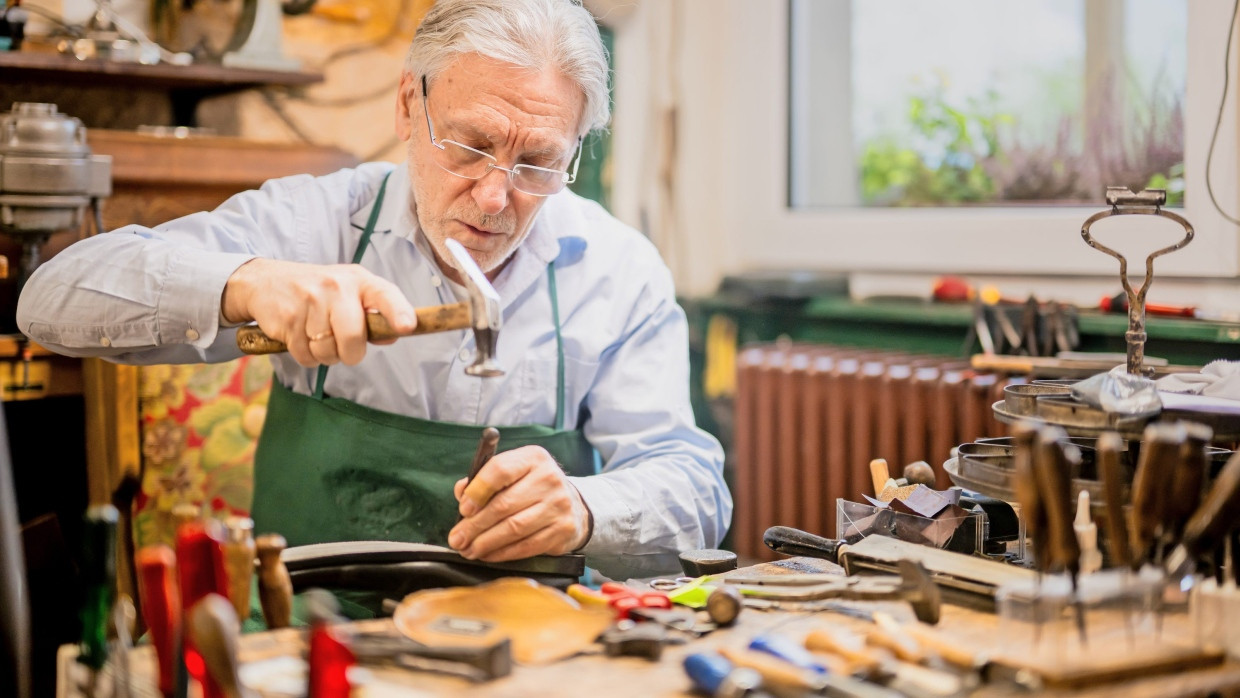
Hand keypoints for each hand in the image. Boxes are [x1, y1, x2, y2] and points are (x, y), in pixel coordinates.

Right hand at [222, 258, 415, 366]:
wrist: (265, 281)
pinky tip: (301, 336)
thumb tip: (393, 335)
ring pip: (328, 352)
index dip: (398, 312)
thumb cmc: (319, 291)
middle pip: (353, 338)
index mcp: (359, 280)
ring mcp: (309, 301)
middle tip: (344, 346)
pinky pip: (305, 356)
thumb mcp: (349, 292)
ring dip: (325, 355)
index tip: (407, 326)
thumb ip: (373, 314)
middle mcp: (336, 287)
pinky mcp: (287, 318)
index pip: (384, 294)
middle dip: (350, 354)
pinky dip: (306, 355)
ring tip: (317, 335)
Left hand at [447, 445, 591, 561]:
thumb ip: (484, 480)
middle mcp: (549, 478)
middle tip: (457, 539)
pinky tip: (488, 555)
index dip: (477, 491)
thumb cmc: (531, 488)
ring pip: (513, 528)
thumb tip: (462, 493)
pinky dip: (502, 553)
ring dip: (486, 543)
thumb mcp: (512, 474)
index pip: (500, 469)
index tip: (463, 509)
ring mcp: (559, 505)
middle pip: (504, 504)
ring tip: (468, 550)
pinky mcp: (563, 530)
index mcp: (533, 458)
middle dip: (475, 525)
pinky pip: (526, 546)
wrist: (572, 505)